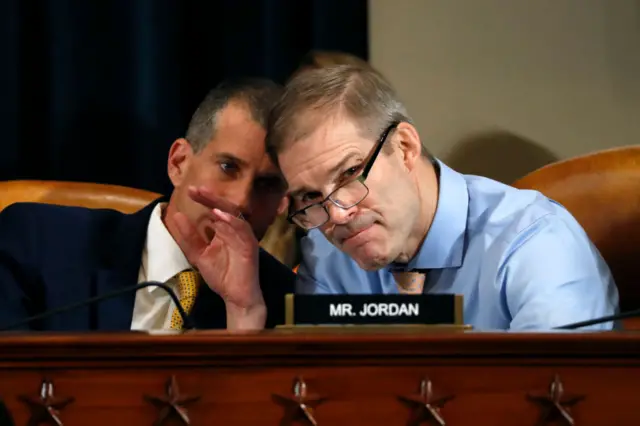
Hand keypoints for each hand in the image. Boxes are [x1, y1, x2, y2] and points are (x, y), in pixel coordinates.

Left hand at [173, 186, 265, 329]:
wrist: (235, 297)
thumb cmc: (221, 276)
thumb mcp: (199, 255)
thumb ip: (189, 237)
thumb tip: (177, 215)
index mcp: (224, 230)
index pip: (215, 209)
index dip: (204, 199)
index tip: (189, 190)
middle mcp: (235, 231)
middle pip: (225, 208)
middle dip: (211, 197)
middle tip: (196, 189)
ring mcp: (244, 238)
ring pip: (235, 216)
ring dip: (221, 207)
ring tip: (207, 199)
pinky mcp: (250, 247)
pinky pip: (243, 231)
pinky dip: (233, 222)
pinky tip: (220, 217)